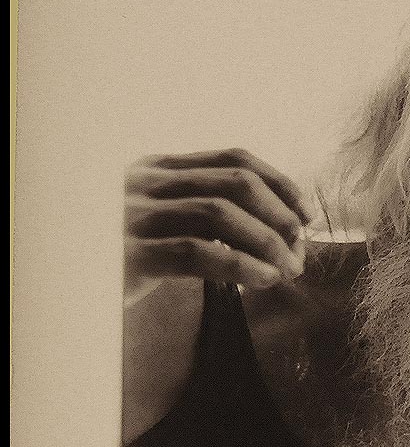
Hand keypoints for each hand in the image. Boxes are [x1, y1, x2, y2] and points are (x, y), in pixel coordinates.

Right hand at [125, 148, 311, 303]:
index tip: (306, 214)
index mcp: (158, 168)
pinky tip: (262, 280)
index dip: (279, 183)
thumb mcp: (164, 223)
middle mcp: (146, 183)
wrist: (66, 287)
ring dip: (267, 242)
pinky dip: (241, 265)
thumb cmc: (125, 256)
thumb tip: (285, 232)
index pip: (234, 158)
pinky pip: (197, 252)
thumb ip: (209, 216)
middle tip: (300, 249)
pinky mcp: (129, 254)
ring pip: (221, 214)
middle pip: (236, 183)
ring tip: (288, 269)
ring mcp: (135, 216)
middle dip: (279, 215)